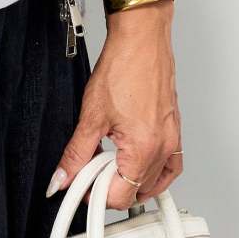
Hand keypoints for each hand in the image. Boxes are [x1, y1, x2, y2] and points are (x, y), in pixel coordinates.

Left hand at [47, 4, 182, 211]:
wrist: (141, 41)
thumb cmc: (123, 68)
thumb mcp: (90, 116)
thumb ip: (75, 153)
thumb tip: (62, 177)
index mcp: (143, 148)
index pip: (120, 196)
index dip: (94, 194)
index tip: (80, 184)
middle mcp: (163, 147)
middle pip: (136, 192)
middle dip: (110, 187)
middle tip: (90, 169)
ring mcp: (172, 140)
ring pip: (154, 183)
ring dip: (131, 181)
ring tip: (110, 164)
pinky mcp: (175, 131)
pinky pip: (171, 167)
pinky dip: (155, 174)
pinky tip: (138, 167)